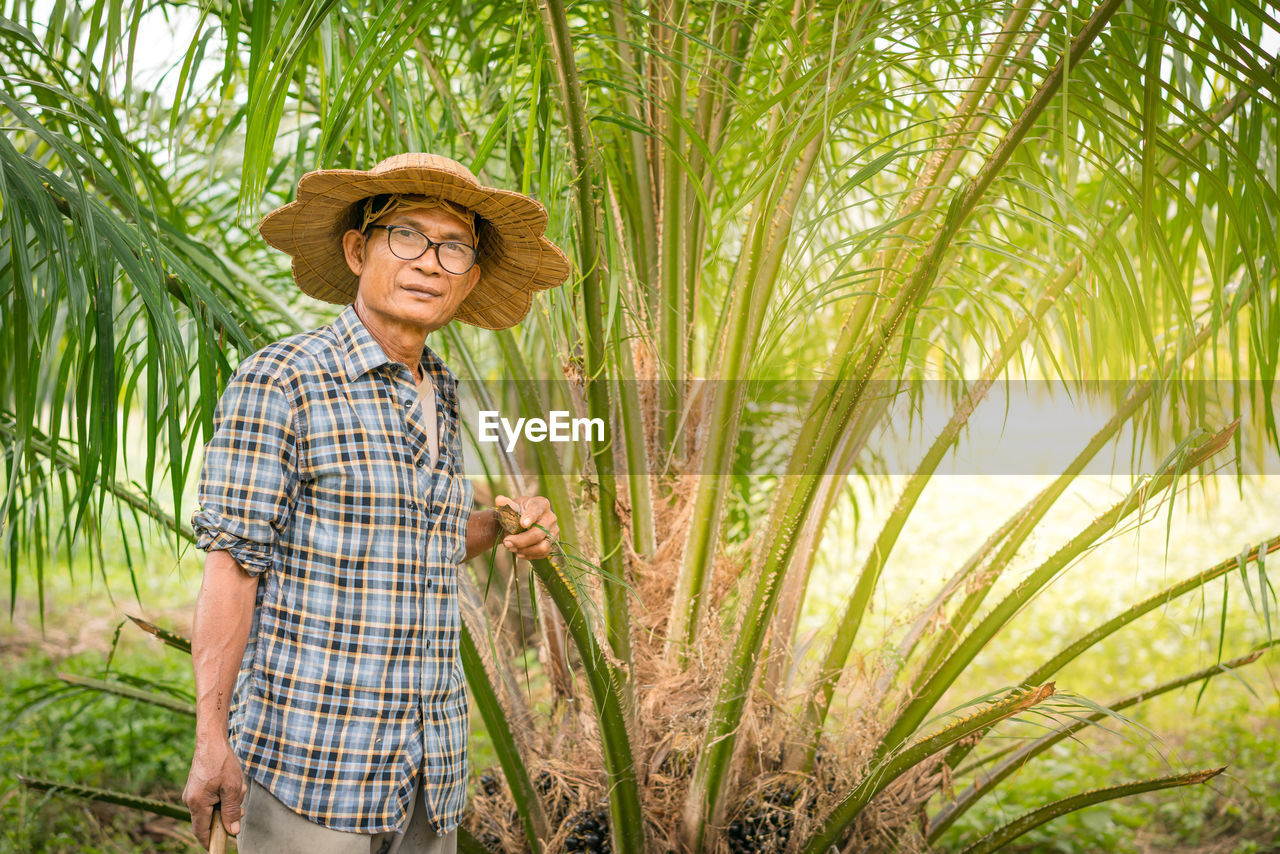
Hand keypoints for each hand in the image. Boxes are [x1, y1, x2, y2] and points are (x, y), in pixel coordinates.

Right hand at [183, 735, 245, 849]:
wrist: (211, 741)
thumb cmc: (222, 762)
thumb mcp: (232, 787)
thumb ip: (231, 810)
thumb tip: (232, 831)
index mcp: (197, 803)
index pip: (201, 831)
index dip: (210, 841)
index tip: (220, 847)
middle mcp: (190, 800)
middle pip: (208, 820)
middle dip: (225, 815)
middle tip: (238, 804)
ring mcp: (192, 794)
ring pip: (211, 808)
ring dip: (226, 803)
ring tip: (235, 787)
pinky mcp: (196, 788)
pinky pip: (210, 799)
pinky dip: (223, 795)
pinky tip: (230, 783)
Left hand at [495, 494, 558, 559]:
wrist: (521, 524)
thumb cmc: (516, 513)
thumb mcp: (511, 507)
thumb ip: (505, 504)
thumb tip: (499, 499)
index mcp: (541, 504)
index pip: (537, 510)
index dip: (530, 517)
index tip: (522, 524)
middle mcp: (551, 517)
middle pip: (538, 533)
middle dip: (520, 541)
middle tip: (506, 542)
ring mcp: (554, 532)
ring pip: (542, 547)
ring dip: (524, 550)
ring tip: (512, 548)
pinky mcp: (553, 543)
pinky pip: (543, 554)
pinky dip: (529, 555)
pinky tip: (519, 552)